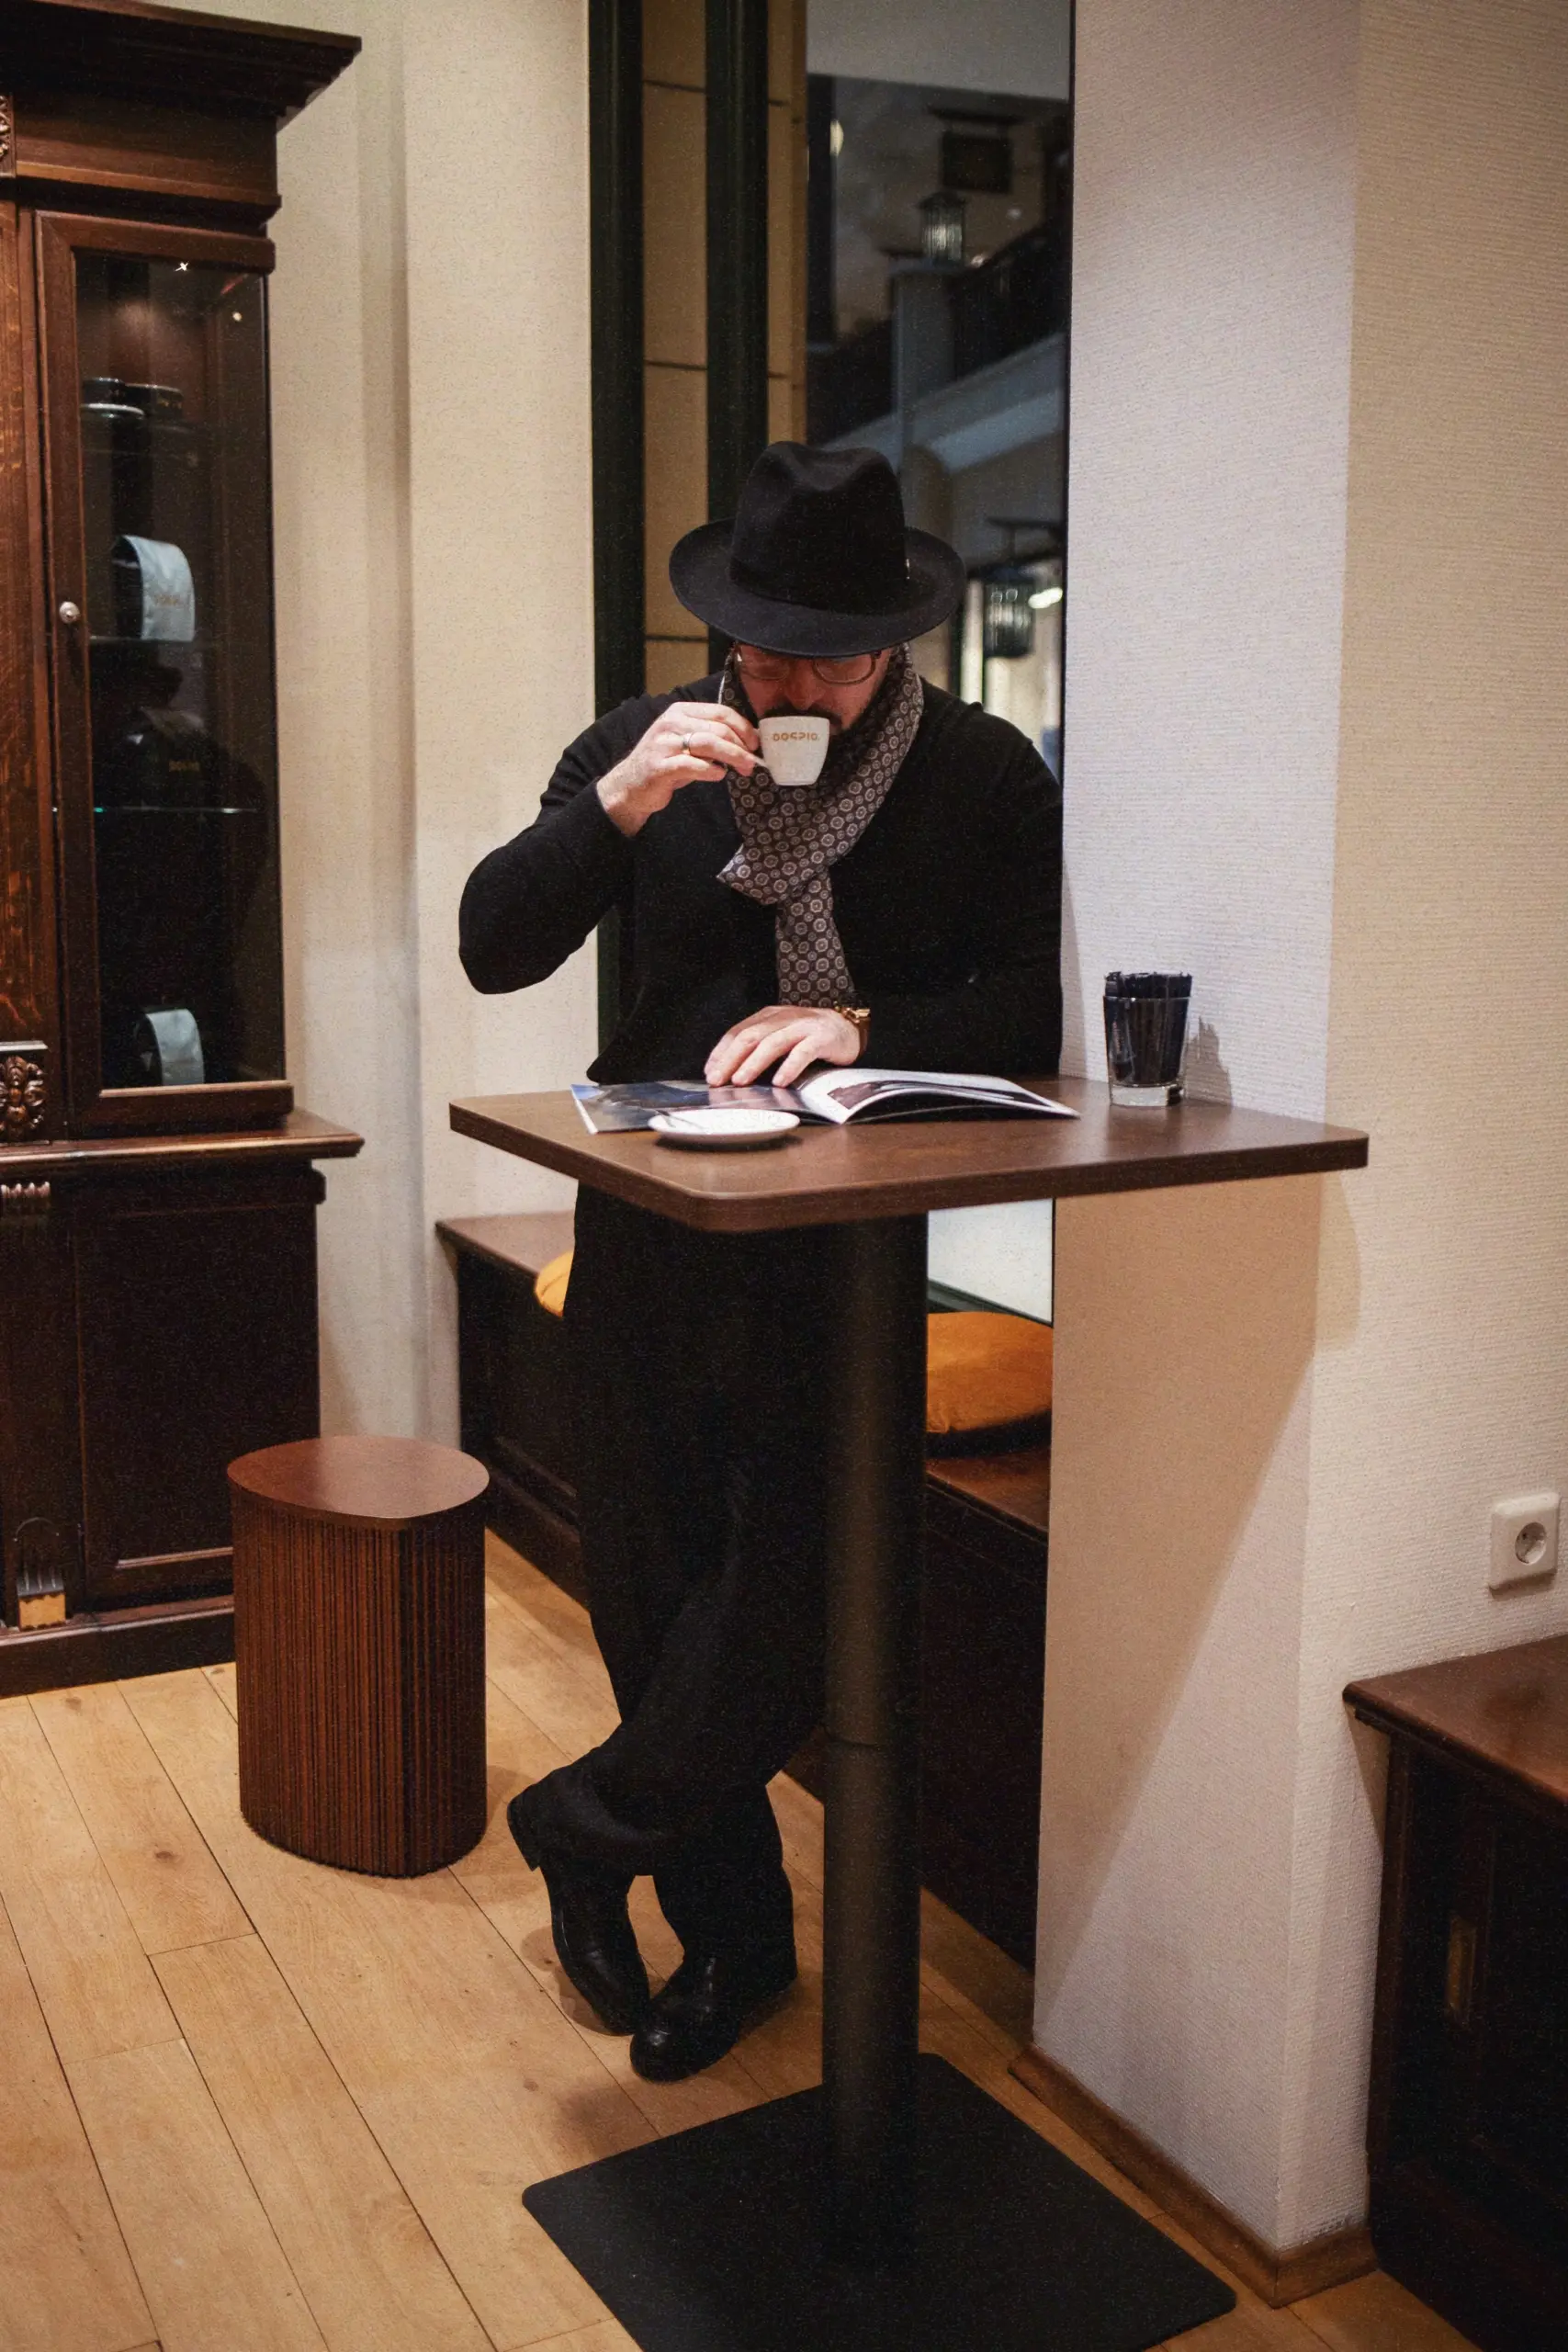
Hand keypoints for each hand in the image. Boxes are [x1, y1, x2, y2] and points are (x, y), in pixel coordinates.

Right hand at [597, 702, 759, 836]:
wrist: (631, 785)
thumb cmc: (666, 763)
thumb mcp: (687, 743)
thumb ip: (712, 738)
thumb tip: (748, 743)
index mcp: (680, 712)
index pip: (720, 712)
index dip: (743, 727)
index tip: (755, 743)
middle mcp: (671, 723)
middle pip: (718, 729)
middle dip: (741, 746)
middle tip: (752, 762)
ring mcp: (663, 744)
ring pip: (708, 743)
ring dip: (732, 757)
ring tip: (745, 769)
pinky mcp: (659, 766)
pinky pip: (693, 765)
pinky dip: (711, 771)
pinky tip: (719, 775)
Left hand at [705, 1005, 863, 1088]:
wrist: (848, 1027)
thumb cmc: (810, 1038)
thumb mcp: (781, 1037)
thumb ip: (760, 1049)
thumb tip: (731, 1073)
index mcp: (769, 1017)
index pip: (738, 1032)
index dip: (721, 1052)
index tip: (709, 1072)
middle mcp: (783, 1018)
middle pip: (750, 1037)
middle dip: (730, 1059)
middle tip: (717, 1080)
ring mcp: (803, 1027)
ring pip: (773, 1043)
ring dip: (754, 1063)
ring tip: (740, 1081)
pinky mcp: (822, 1038)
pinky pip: (802, 1052)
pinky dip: (789, 1067)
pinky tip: (779, 1081)